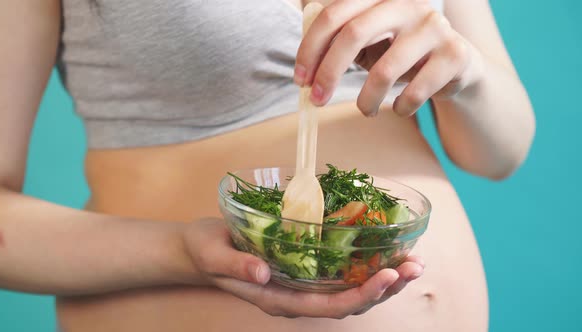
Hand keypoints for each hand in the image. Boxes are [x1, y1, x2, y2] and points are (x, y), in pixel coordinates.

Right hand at [184, 218, 423, 318]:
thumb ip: (236, 265)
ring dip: (384, 278)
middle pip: (350, 301)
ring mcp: (303, 284)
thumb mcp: (213, 255)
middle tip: (415, 264)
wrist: (201, 249)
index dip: (361, 294)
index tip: (387, 275)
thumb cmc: (206, 250)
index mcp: (279, 298)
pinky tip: (385, 251)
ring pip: (351, 290)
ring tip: (413, 260)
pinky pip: (342, 274)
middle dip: (385, 287)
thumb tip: (264, 271)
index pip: (329, 306)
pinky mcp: (306, 269)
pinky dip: (367, 265)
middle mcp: (298, 296)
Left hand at [294, 0, 483, 116]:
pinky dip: (400, 107)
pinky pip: (416, 91)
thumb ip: (338, 43)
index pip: (333, 15)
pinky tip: (398, 109)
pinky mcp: (454, 54)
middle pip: (353, 35)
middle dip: (328, 73)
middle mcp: (406, 3)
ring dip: (366, 100)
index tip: (300, 80)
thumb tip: (304, 70)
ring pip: (385, 70)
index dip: (310, 49)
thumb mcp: (367, 42)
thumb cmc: (399, 52)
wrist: (455, 63)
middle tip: (317, 101)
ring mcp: (433, 26)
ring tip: (365, 111)